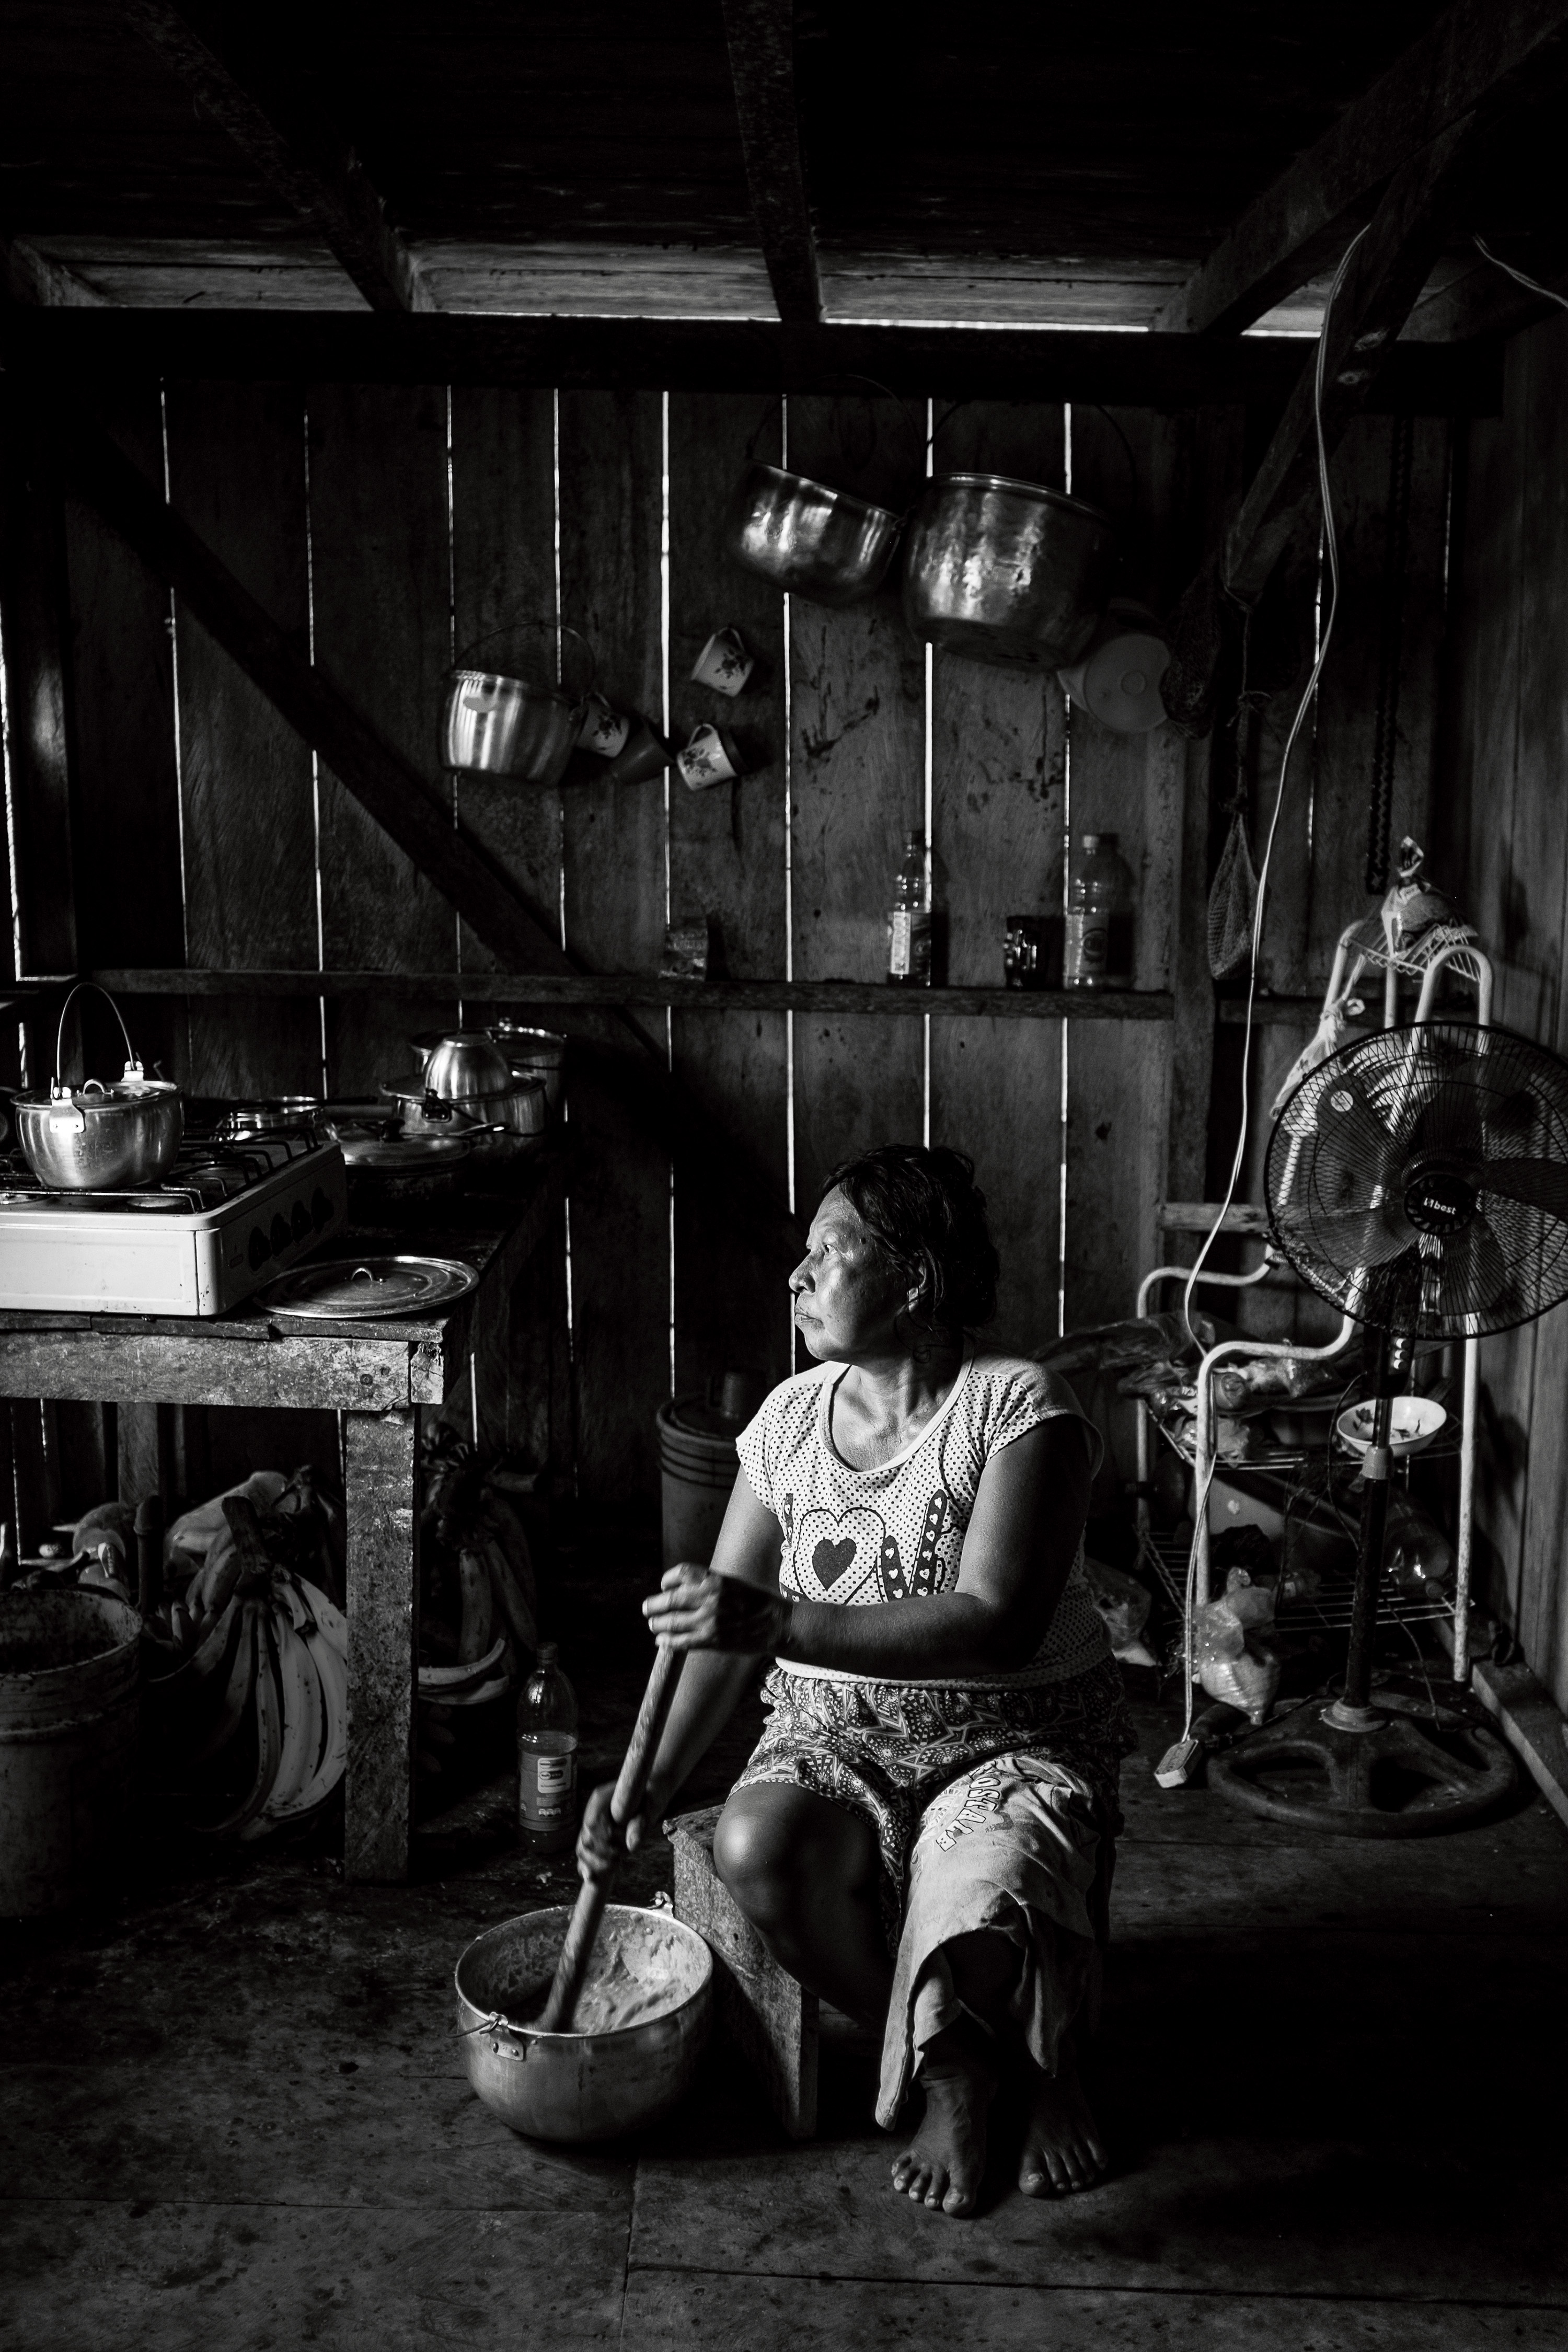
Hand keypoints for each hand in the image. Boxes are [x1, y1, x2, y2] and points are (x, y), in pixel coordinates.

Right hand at [575, 1779, 658, 1883]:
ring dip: (597, 1862)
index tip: (619, 1847)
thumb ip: (641, 1824)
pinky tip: (590, 1878)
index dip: (604, 1840)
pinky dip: (587, 1866)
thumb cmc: (651, 1797)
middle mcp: (592, 1810)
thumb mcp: (650, 1807)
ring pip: (582, 1848)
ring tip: (615, 1864)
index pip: (592, 1823)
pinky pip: (584, 1853)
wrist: (650, 1795)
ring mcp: (591, 1823)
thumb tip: (632, 1845)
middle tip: (619, 1858)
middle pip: (586, 1839)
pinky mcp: (594, 1835)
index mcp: (600, 1798)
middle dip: (602, 1854)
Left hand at [641, 1562, 793, 1653]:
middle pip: (669, 1599)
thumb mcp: (733, 1583)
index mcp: (715, 1580)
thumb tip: (685, 1589)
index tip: (664, 1586)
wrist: (777, 1624)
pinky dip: (667, 1641)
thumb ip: (710, 1584)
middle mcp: (709, 1598)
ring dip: (657, 1624)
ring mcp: (709, 1620)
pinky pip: (680, 1641)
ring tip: (653, 1626)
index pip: (680, 1574)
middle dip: (653, 1605)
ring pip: (671, 1622)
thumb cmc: (757, 1602)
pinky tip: (662, 1641)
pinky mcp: (711, 1640)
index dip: (667, 1580)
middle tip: (646, 1608)